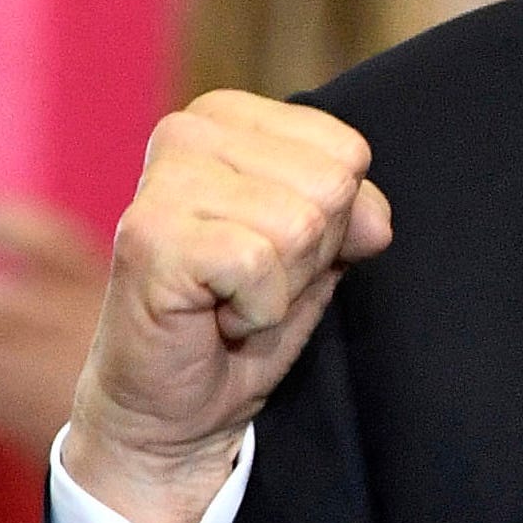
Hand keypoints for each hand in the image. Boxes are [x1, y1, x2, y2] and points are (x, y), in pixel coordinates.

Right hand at [65, 92, 390, 522]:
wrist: (174, 406)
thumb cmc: (244, 314)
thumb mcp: (319, 249)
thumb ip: (353, 209)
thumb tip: (374, 219)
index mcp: (228, 116)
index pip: (346, 151)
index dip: (334, 220)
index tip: (277, 251)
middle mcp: (188, 130)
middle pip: (330, 185)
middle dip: (310, 254)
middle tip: (253, 283)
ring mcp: (163, 181)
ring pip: (300, 225)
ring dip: (282, 285)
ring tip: (232, 298)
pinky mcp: (148, 236)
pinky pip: (259, 263)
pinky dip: (256, 310)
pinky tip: (216, 317)